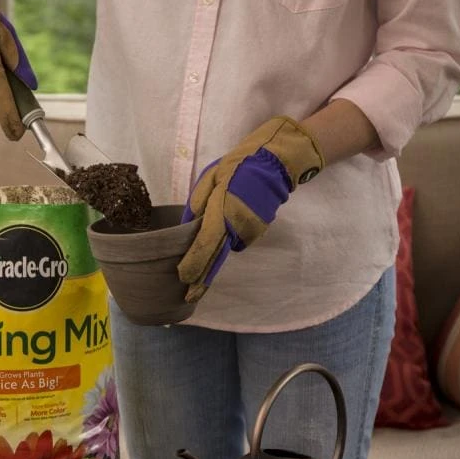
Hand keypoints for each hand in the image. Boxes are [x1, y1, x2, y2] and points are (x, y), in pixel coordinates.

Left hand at [177, 116, 324, 302]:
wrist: (275, 163)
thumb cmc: (238, 167)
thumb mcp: (209, 178)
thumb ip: (197, 203)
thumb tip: (186, 226)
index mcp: (220, 212)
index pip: (204, 245)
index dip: (194, 265)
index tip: (185, 281)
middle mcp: (236, 226)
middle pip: (216, 258)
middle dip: (202, 278)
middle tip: (190, 295)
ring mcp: (250, 230)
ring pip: (228, 246)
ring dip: (221, 243)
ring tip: (223, 217)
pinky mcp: (259, 229)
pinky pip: (240, 239)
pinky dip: (234, 234)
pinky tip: (236, 216)